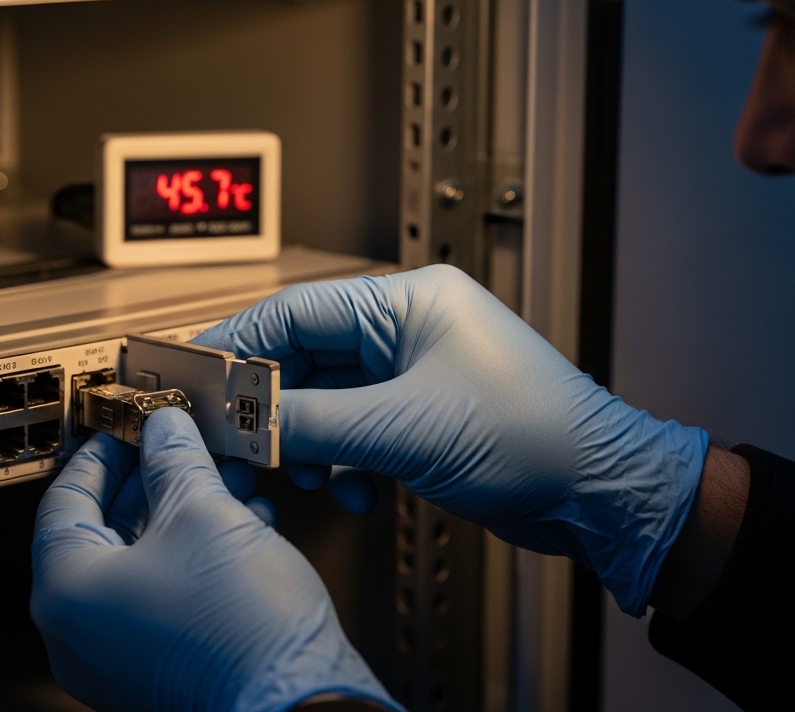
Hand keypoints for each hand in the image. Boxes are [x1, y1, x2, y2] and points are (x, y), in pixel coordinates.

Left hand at [30, 408, 399, 711]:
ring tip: (225, 478)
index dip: (100, 454)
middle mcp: (79, 635)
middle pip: (103, 533)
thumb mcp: (203, 512)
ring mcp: (118, 660)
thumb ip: (175, 460)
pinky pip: (163, 599)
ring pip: (141, 565)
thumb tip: (165, 430)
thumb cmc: (241, 627)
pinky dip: (194, 558)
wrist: (297, 704)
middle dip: (154, 481)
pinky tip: (244, 524)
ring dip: (183, 515)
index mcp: (67, 593)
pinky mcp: (159, 673)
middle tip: (180, 445)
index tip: (125, 427)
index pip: (63, 501)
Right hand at [191, 265, 707, 615]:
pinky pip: (350, 430)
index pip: (294, 311)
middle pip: (302, 357)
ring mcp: (412, 373)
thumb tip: (240, 420)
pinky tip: (347, 492)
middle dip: (268, 406)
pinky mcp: (418, 415)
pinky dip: (338, 461)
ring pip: (323, 399)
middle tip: (232, 440)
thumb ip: (311, 422)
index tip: (196, 379)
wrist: (598, 493)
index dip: (239, 346)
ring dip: (303, 442)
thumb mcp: (404, 430)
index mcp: (407, 300)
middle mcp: (406, 328)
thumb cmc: (533, 437)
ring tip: (302, 475)